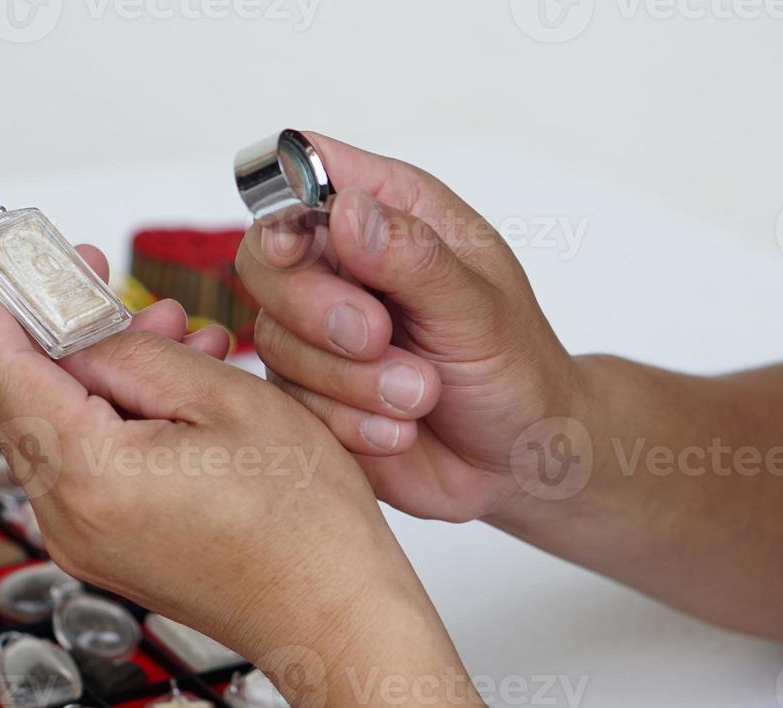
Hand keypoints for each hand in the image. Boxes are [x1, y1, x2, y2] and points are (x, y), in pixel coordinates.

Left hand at [0, 241, 424, 672]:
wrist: (335, 620)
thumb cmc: (304, 525)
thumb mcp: (226, 401)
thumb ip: (135, 355)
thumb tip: (73, 328)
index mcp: (88, 475)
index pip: (3, 368)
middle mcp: (67, 518)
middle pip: (25, 397)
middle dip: (57, 325)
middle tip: (92, 268)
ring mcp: (84, 542)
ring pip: (61, 427)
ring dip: (100, 369)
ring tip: (172, 329)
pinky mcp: (108, 552)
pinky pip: (88, 464)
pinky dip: (115, 414)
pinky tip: (172, 386)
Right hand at [236, 133, 585, 523]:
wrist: (519, 461)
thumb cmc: (515, 367)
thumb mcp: (480, 307)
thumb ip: (414, 258)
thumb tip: (346, 211)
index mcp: (391, 212)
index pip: (305, 171)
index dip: (285, 202)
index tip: (297, 247)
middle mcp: (343, 265)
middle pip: (264, 259)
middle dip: (316, 308)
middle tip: (379, 338)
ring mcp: (318, 333)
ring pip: (275, 341)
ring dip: (351, 381)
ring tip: (422, 395)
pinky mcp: (311, 394)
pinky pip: (292, 403)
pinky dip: (349, 423)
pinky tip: (401, 431)